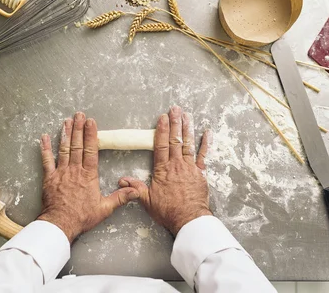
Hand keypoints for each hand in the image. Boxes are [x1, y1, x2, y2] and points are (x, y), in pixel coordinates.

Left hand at [37, 112, 139, 242]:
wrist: (60, 223)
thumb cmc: (82, 217)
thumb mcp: (105, 208)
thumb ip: (120, 197)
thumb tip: (135, 190)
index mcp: (88, 175)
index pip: (91, 150)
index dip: (91, 135)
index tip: (91, 122)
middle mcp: (75, 170)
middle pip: (77, 145)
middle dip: (78, 128)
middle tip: (79, 115)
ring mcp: (61, 172)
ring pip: (63, 149)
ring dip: (65, 134)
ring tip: (67, 121)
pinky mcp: (49, 178)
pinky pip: (47, 160)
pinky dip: (45, 148)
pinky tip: (44, 137)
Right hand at [120, 106, 211, 235]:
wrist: (189, 219)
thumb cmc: (168, 211)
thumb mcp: (148, 200)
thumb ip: (136, 188)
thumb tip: (121, 179)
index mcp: (162, 169)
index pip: (160, 145)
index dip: (161, 130)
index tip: (162, 118)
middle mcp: (176, 165)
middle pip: (175, 140)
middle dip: (175, 123)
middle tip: (175, 108)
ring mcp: (190, 167)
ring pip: (188, 144)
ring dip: (187, 128)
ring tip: (187, 114)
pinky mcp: (200, 173)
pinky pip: (203, 156)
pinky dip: (205, 144)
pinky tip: (207, 133)